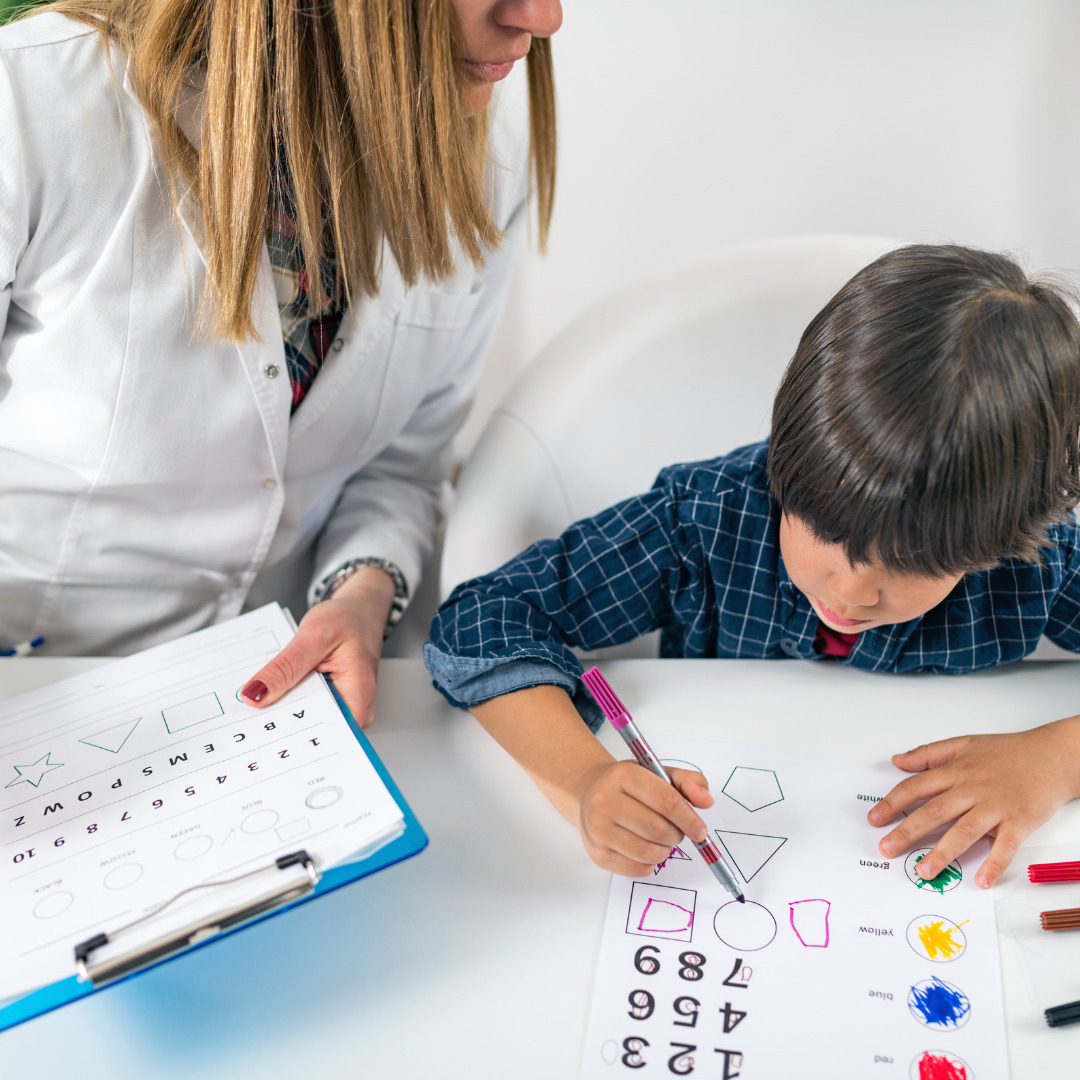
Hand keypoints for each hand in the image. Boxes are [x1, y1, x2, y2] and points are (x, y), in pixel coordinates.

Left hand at [239, 566, 395, 726]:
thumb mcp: (313, 635)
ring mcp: (343, 708)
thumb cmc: (348, 620)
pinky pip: (305, 711)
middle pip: (314, 733)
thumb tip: (255, 694)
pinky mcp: (330, 703)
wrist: (358, 612)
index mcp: (358, 694)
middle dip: (280, 723)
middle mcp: (355, 708)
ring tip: (261, 696)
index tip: (259, 726)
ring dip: (282, 712)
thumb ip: (285, 667)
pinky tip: (273, 691)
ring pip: (306, 724)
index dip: (292, 734)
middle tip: (252, 707)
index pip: (326, 734)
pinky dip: (287, 702)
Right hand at [577, 761, 713, 876]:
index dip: (689, 819)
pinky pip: (638, 869)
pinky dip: (650, 863)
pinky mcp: (597, 854)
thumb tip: (706, 801)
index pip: (666, 801)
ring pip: (649, 852)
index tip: (700, 830)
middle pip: (659, 829)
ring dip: (665, 850)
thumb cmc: (629, 784)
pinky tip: (645, 847)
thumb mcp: (658, 772)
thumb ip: (688, 781)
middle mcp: (605, 801)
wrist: (590, 792)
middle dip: (677, 834)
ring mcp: (598, 829)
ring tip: (660, 838)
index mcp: (624, 775)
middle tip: (676, 830)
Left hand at [867, 717, 1079, 887]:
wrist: (1053, 755)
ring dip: (942, 852)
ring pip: (964, 831)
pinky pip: (1005, 847)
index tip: (875, 818)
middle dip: (907, 831)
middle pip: (934, 811)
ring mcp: (996, 806)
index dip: (893, 803)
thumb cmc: (1009, 752)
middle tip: (886, 848)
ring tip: (924, 870)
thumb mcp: (964, 744)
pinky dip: (993, 864)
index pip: (916, 787)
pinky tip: (981, 880)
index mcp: (957, 771)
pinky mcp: (1020, 821)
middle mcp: (972, 789)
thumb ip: (929, 754)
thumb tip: (898, 761)